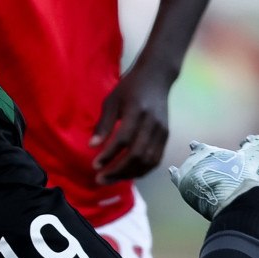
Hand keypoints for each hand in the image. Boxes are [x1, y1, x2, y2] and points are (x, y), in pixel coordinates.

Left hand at [90, 63, 170, 182]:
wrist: (157, 78)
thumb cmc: (130, 88)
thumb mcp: (112, 100)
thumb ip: (103, 124)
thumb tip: (92, 146)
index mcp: (136, 111)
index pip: (123, 139)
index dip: (109, 155)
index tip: (95, 165)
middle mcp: (152, 123)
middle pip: (136, 154)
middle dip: (117, 171)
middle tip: (100, 179)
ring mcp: (162, 131)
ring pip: (148, 161)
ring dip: (129, 174)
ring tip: (111, 179)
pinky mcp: (166, 136)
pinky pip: (155, 159)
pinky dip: (142, 170)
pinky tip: (128, 174)